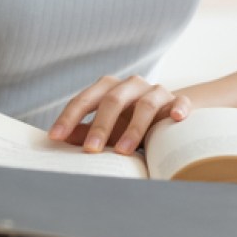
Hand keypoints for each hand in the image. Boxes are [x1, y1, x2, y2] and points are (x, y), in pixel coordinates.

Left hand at [48, 75, 190, 154]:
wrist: (165, 114)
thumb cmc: (129, 123)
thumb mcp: (106, 128)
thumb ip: (85, 131)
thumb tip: (61, 140)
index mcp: (108, 88)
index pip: (85, 99)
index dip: (69, 118)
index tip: (56, 138)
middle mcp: (131, 85)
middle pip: (113, 100)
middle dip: (100, 126)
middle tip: (91, 150)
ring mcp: (155, 91)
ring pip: (145, 104)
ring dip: (134, 128)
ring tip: (124, 151)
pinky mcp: (177, 101)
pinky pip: (180, 102)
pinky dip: (178, 108)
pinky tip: (175, 118)